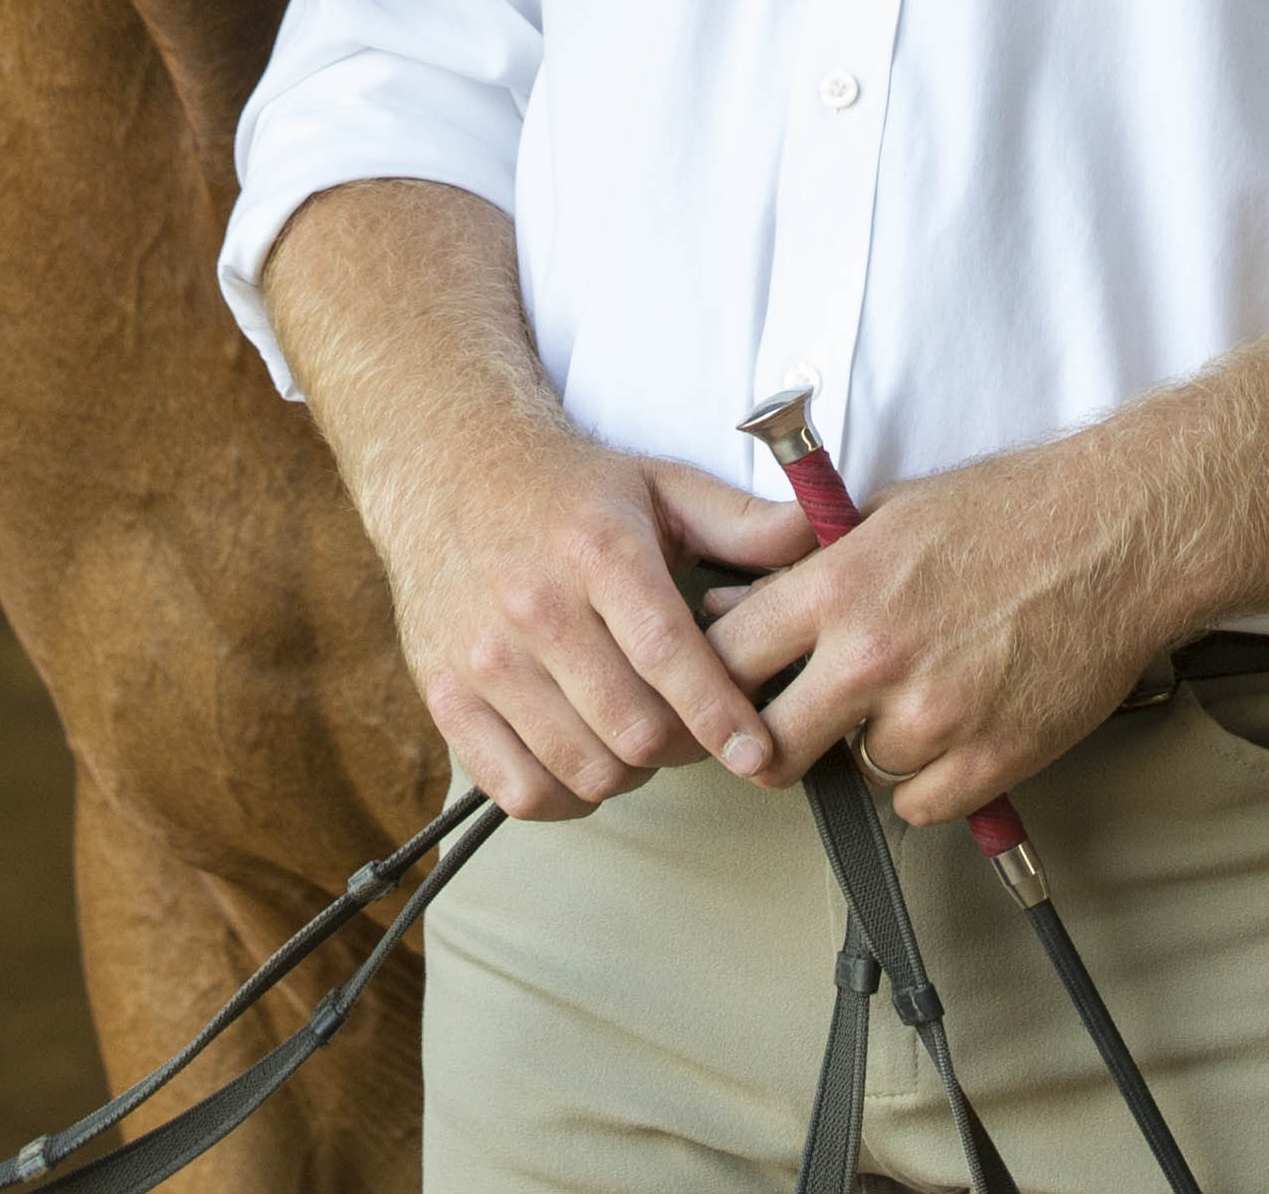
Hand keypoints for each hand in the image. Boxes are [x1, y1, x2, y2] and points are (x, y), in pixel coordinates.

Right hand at [362, 420, 816, 820]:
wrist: (448, 471)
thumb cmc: (568, 490)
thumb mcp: (661, 487)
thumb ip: (744, 523)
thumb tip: (823, 534)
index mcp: (597, 551)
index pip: (668, 655)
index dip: (721, 716)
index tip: (758, 752)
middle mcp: (535, 606)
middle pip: (632, 728)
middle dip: (684, 749)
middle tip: (700, 734)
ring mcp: (483, 656)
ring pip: (581, 767)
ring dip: (628, 773)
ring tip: (640, 738)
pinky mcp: (444, 693)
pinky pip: (516, 790)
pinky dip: (563, 798)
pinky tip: (584, 763)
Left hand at [707, 446, 1188, 826]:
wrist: (1118, 535)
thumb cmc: (1009, 511)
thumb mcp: (888, 514)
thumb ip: (808, 569)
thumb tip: (732, 606)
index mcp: (839, 587)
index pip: (725, 658)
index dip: (710, 679)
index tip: (718, 690)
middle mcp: (876, 657)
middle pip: (769, 744)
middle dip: (768, 742)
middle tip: (786, 731)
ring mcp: (935, 714)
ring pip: (858, 771)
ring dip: (872, 747)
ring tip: (913, 698)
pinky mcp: (992, 758)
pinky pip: (920, 804)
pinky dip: (928, 780)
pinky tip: (951, 731)